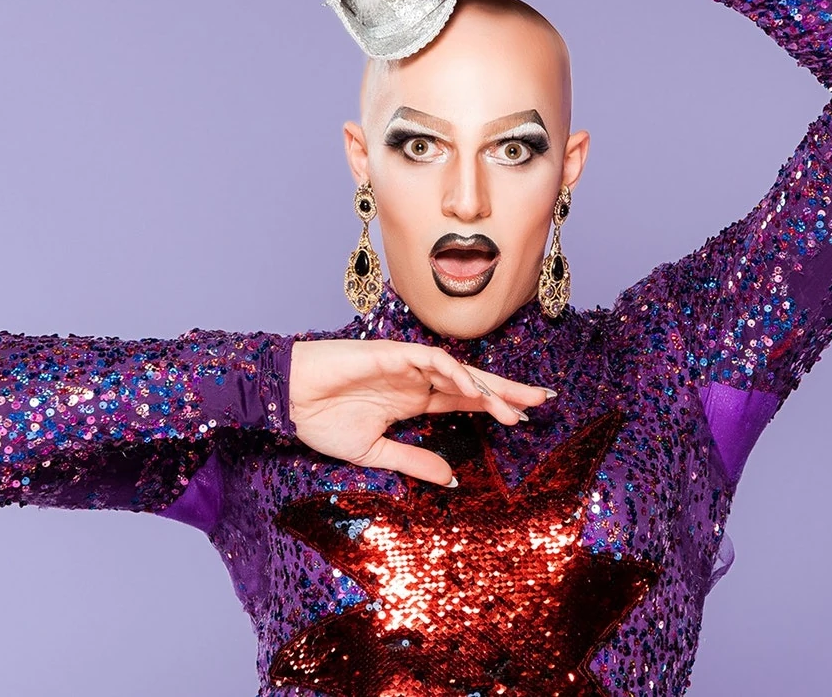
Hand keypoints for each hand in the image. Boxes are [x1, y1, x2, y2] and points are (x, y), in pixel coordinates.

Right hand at [288, 339, 551, 485]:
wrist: (287, 400)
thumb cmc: (322, 421)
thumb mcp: (374, 452)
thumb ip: (413, 461)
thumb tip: (451, 479)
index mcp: (412, 400)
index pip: (464, 400)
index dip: (494, 406)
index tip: (525, 419)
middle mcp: (415, 380)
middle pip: (472, 383)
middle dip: (507, 390)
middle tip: (544, 400)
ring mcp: (405, 365)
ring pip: (458, 370)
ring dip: (487, 388)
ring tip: (514, 409)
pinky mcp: (390, 352)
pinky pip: (431, 358)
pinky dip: (453, 371)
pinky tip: (472, 387)